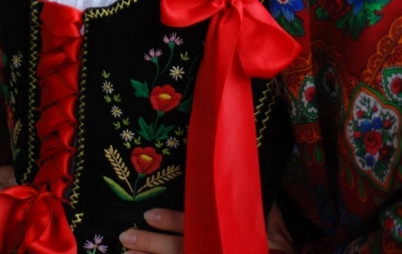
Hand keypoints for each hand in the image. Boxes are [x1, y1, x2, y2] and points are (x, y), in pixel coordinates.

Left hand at [119, 202, 294, 253]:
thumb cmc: (276, 238)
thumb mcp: (266, 212)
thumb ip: (246, 192)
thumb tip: (232, 157)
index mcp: (233, 234)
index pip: (198, 227)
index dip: (174, 222)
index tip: (149, 214)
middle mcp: (220, 249)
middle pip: (182, 251)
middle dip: (152, 245)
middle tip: (126, 235)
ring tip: (127, 253)